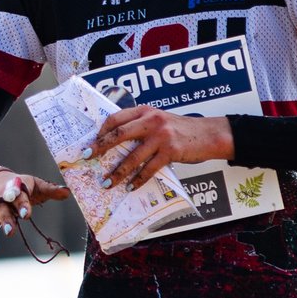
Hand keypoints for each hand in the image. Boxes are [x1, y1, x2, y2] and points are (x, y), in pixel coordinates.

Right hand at [0, 167, 69, 259]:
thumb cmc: (19, 186)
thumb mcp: (35, 184)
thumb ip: (50, 189)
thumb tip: (67, 192)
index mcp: (14, 191)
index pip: (18, 197)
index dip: (22, 205)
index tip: (27, 214)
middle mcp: (0, 201)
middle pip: (2, 210)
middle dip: (6, 220)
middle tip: (10, 232)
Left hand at [93, 109, 232, 189]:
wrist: (209, 134)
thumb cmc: (182, 129)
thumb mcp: (160, 120)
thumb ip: (141, 125)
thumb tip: (116, 141)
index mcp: (146, 111)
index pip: (116, 118)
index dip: (101, 130)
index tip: (91, 142)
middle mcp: (151, 120)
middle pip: (118, 134)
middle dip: (100, 147)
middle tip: (87, 157)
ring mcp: (161, 136)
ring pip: (132, 157)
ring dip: (117, 172)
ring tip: (107, 182)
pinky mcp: (170, 152)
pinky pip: (149, 169)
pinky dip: (138, 180)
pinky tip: (131, 186)